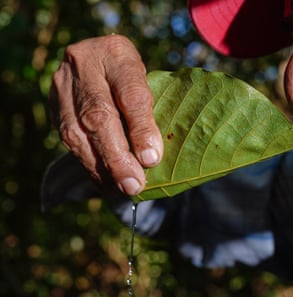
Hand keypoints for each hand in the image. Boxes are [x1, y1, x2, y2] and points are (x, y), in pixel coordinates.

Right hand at [49, 34, 162, 195]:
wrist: (98, 58)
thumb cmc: (133, 76)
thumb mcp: (148, 80)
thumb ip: (149, 111)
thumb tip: (150, 158)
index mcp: (116, 53)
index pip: (130, 93)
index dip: (140, 128)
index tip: (151, 158)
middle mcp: (83, 63)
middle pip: (97, 115)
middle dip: (116, 156)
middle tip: (133, 184)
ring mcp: (62, 83)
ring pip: (76, 132)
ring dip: (100, 167)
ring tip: (120, 188)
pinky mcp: (53, 103)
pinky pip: (67, 139)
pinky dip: (89, 164)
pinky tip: (104, 180)